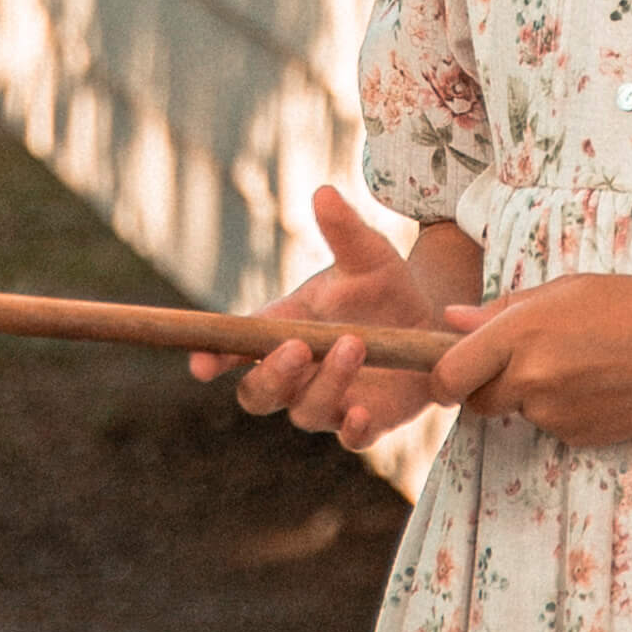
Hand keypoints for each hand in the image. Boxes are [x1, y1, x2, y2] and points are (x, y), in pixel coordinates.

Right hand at [189, 184, 436, 450]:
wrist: (430, 316)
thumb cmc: (382, 285)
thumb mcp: (367, 255)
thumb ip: (343, 231)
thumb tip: (324, 192)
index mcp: (282, 331)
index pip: (235, 350)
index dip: (214, 358)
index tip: (201, 363)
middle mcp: (298, 374)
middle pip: (258, 394)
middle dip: (271, 374)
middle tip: (297, 347)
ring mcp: (330, 401)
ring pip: (304, 412)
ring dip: (324, 383)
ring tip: (353, 343)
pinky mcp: (368, 420)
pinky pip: (352, 438)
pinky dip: (354, 430)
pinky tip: (361, 415)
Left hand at [435, 274, 631, 446]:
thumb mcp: (566, 290)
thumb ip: (503, 310)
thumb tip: (451, 321)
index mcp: (522, 332)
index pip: (448, 374)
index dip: (443, 376)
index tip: (451, 371)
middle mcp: (531, 377)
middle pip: (476, 401)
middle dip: (487, 385)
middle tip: (524, 359)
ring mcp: (554, 413)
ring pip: (517, 411)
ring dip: (531, 393)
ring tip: (579, 363)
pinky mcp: (575, 437)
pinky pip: (550, 425)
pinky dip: (562, 408)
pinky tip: (597, 383)